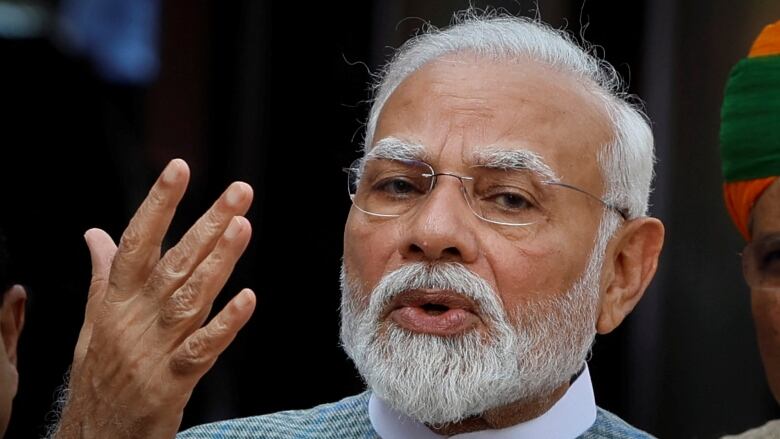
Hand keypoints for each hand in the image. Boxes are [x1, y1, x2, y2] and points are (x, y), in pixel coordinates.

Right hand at [52, 159, 255, 438]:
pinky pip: (201, 349)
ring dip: (219, 262)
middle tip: (240, 191)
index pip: (137, 241)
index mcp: (115, 300)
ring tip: (243, 227)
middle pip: (174, 263)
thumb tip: (97, 233)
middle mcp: (134, 318)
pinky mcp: (172, 382)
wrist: (93, 434)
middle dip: (208, 223)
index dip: (158, 203)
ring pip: (190, 298)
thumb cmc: (99, 374)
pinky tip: (247, 299)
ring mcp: (154, 350)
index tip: (179, 167)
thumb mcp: (94, 321)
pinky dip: (224, 324)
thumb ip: (103, 275)